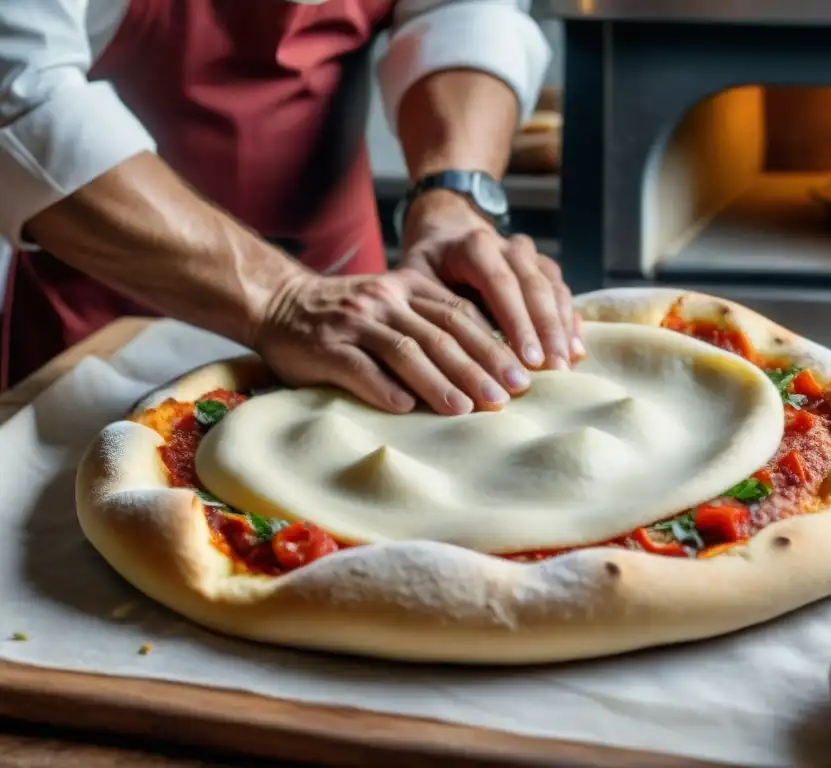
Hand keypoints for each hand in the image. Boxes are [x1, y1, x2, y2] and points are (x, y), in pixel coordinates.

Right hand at [253, 268, 531, 415]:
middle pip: (442, 333)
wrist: (278, 302)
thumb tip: (487, 365)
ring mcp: (355, 322)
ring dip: (440, 382)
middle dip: (479, 366)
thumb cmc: (348, 315)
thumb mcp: (393, 303)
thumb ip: (430, 322)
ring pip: (407, 351)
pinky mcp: (326, 347)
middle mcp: (387, 300)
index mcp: (409, 285)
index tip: (522, 373)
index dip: (495, 344)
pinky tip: (407, 409)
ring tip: (466, 408)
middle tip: (508, 395)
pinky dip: (385, 389)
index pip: (461, 314)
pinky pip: (360, 368)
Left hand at [400, 190, 583, 370]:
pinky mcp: (544, 267)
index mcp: (474, 245)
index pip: (501, 283)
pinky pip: (562, 293)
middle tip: (554, 372)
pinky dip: (569, 322)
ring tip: (565, 368)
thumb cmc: (427, 267)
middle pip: (534, 288)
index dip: (518, 323)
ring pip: (554, 290)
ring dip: (561, 330)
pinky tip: (575, 351)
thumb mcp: (414, 282)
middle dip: (546, 333)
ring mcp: (531, 256)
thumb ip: (432, 312)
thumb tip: (447, 361)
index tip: (530, 360)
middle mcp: (508, 246)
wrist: (448, 233)